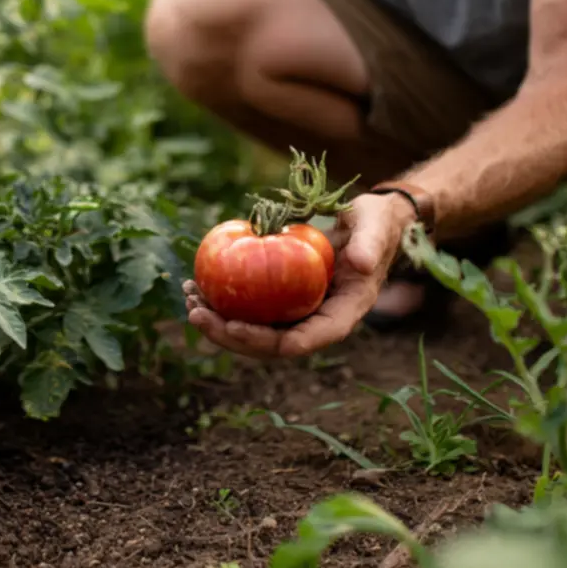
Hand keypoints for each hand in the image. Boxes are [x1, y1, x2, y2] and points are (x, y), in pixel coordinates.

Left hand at [184, 193, 417, 358]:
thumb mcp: (377, 226)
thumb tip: (360, 264)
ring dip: (218, 322)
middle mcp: (317, 320)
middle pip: (270, 344)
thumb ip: (372, 243)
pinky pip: (251, 308)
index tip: (235, 327)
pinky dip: (223, 300)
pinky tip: (196, 284)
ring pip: (255, 330)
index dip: (268, 341)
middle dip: (230, 336)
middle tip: (196, 315)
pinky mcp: (283, 298)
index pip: (305, 341)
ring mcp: (299, 312)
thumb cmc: (376, 224)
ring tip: (189, 300)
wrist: (369, 224)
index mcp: (343, 314)